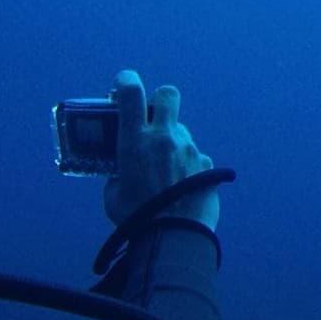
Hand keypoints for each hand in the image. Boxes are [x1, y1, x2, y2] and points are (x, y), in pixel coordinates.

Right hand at [103, 70, 218, 229]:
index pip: (130, 92)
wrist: (174, 238)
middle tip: (153, 118)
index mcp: (135, 140)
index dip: (126, 81)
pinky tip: (182, 186)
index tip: (122, 85)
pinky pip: (196, 157)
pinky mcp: (207, 164)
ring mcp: (189, 148)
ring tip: (165, 171)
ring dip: (172, 142)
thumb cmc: (137, 219)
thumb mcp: (114, 194)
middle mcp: (165, 137)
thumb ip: (117, 176)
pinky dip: (188, 166)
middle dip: (160, 100)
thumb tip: (122, 174)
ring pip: (181, 131)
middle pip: (168, 95)